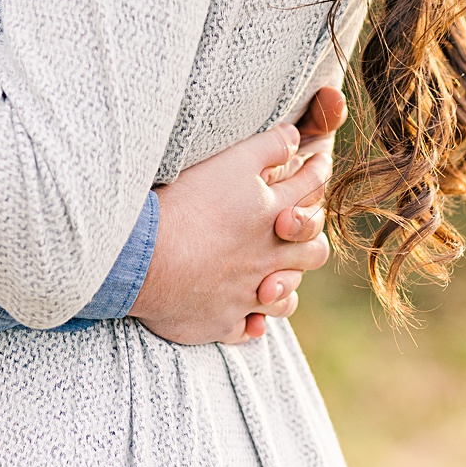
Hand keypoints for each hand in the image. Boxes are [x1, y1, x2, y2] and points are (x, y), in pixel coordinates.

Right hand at [130, 87, 345, 345]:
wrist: (147, 256)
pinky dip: (252, 322)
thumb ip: (268, 146)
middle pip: (312, 252)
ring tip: (274, 276)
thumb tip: (296, 137)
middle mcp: (268, 257)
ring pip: (286, 298)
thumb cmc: (189, 202)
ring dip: (285, 285)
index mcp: (272, 215)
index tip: (318, 162)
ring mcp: (247, 294)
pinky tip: (249, 315)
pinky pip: (248, 330)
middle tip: (296, 227)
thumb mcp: (232, 161)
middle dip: (311, 236)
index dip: (318, 171)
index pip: (311, 189)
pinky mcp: (221, 321)